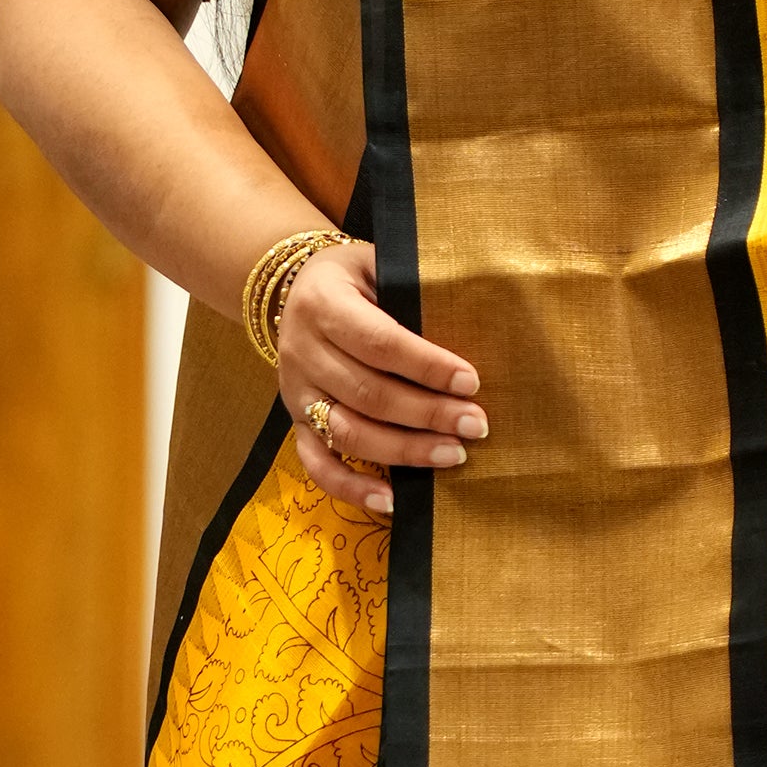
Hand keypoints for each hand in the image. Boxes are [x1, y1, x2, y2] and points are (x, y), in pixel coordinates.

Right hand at [276, 239, 486, 520]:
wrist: (291, 289)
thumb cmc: (353, 279)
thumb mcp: (377, 265)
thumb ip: (412, 291)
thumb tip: (475, 324)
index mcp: (324, 304)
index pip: (379, 342)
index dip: (427, 366)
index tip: (471, 382)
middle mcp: (303, 351)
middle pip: (369, 393)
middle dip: (428, 414)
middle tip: (475, 425)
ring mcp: (295, 392)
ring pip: (348, 432)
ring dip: (404, 450)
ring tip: (453, 455)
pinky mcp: (294, 422)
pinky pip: (317, 463)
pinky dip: (351, 488)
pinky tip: (391, 500)